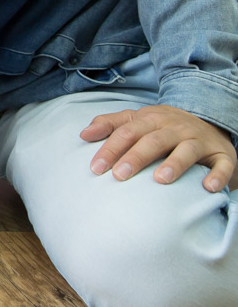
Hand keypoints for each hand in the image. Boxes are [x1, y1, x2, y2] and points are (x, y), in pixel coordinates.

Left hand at [81, 104, 235, 192]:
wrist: (209, 124)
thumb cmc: (163, 128)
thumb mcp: (137, 120)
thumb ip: (110, 124)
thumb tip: (83, 134)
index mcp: (152, 119)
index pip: (127, 132)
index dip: (110, 148)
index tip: (95, 168)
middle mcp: (176, 128)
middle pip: (154, 140)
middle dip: (135, 157)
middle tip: (119, 175)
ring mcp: (200, 141)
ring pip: (187, 150)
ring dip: (174, 164)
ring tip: (160, 179)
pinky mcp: (223, 155)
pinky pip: (222, 165)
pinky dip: (217, 175)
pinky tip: (208, 187)